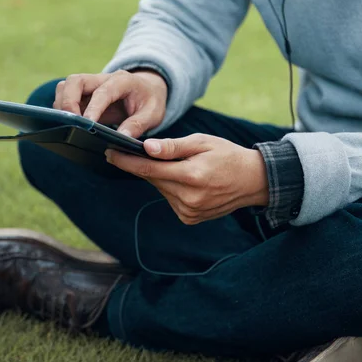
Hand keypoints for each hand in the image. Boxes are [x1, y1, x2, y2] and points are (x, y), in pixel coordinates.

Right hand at [53, 70, 167, 137]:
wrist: (148, 90)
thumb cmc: (150, 101)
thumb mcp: (153, 114)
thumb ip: (138, 125)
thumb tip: (122, 137)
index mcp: (122, 81)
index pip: (103, 92)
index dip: (93, 108)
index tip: (87, 124)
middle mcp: (103, 79)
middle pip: (75, 81)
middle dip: (68, 102)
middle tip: (71, 125)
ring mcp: (91, 86)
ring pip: (66, 87)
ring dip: (62, 105)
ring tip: (67, 126)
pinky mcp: (84, 95)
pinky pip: (66, 97)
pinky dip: (63, 110)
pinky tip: (69, 125)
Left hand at [105, 134, 268, 224]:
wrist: (252, 181)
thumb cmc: (227, 156)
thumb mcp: (203, 142)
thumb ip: (173, 146)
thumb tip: (146, 148)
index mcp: (192, 176)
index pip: (148, 169)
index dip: (126, 161)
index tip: (109, 153)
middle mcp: (188, 198)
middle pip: (153, 179)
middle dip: (146, 165)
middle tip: (147, 152)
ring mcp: (189, 212)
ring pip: (161, 189)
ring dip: (162, 177)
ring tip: (182, 166)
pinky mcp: (189, 219)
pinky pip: (170, 199)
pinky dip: (172, 188)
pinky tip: (188, 181)